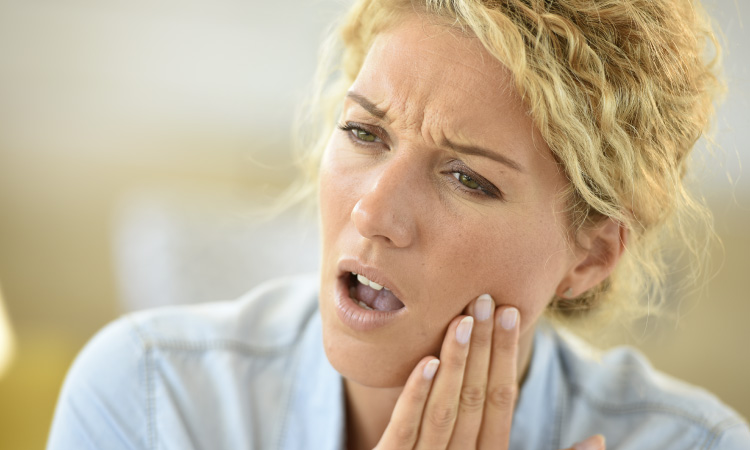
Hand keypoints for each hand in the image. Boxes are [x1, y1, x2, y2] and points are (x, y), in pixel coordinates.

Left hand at [373, 294, 604, 449]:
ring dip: (456, 363)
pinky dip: (414, 396)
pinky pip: (402, 431)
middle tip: (487, 299)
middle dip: (484, 348)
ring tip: (464, 319)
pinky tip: (425, 360)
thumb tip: (601, 440)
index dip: (507, 357)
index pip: (502, 401)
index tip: (512, 314)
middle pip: (476, 398)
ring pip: (445, 409)